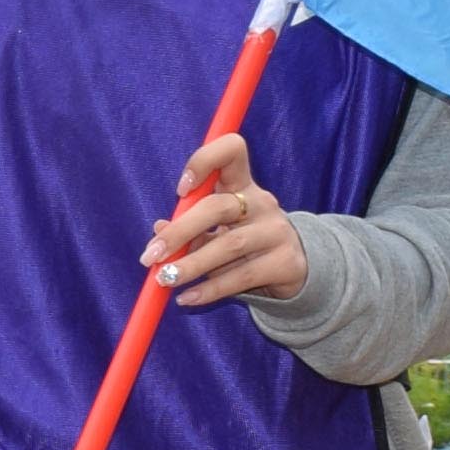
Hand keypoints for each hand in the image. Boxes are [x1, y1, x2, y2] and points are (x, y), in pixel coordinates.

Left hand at [143, 132, 309, 311]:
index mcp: (243, 184)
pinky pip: (241, 277)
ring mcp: (276, 232)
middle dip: (180, 231)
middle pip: (218, 207)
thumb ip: (191, 229)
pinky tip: (186, 298)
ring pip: (229, 245)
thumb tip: (159, 230)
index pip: (232, 151)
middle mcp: (261, 203)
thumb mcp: (219, 230)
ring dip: (191, 265)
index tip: (181, 190)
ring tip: (165, 279)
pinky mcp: (285, 263)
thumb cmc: (247, 242)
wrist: (298, 270)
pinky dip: (210, 289)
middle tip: (151, 255)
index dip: (204, 162)